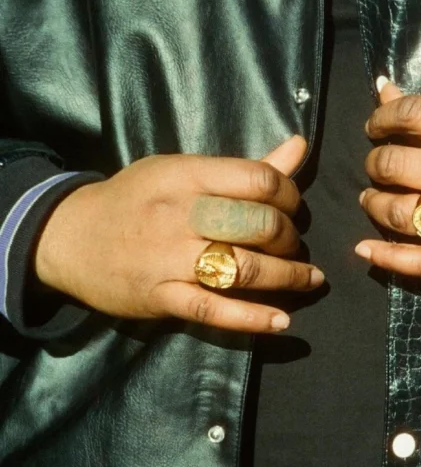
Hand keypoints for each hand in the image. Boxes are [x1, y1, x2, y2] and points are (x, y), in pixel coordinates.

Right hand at [34, 136, 321, 332]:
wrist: (68, 236)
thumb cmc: (136, 199)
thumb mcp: (182, 172)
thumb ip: (244, 168)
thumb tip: (300, 145)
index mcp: (187, 176)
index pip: (258, 180)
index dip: (289, 195)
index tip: (292, 208)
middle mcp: (181, 215)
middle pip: (259, 224)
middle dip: (290, 238)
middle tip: (292, 246)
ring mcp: (169, 258)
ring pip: (244, 268)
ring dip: (288, 277)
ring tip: (308, 280)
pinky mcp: (161, 297)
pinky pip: (214, 310)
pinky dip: (253, 318)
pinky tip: (281, 321)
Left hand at [356, 82, 420, 280]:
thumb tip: (385, 90)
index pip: (412, 115)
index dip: (382, 118)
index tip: (377, 126)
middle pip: (395, 165)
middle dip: (375, 163)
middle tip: (379, 166)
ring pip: (399, 214)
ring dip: (375, 205)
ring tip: (374, 200)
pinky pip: (420, 263)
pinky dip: (387, 258)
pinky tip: (366, 250)